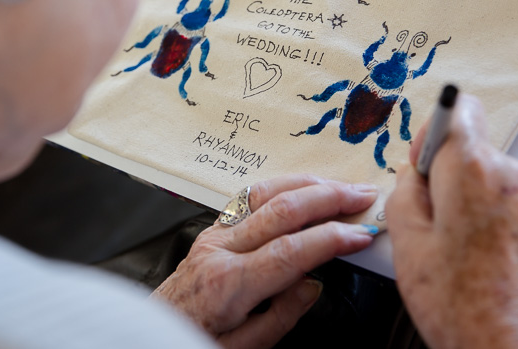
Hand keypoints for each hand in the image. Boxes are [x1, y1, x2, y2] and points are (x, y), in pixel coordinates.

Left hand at [153, 175, 378, 348]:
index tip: (360, 233)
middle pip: (282, 210)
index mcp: (229, 285)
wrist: (154, 333)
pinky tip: (302, 185)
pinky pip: (248, 198)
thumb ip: (282, 315)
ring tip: (340, 184)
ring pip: (265, 193)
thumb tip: (313, 284)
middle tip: (362, 196)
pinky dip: (281, 186)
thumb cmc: (194, 340)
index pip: (291, 251)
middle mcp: (220, 250)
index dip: (331, 238)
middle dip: (328, 198)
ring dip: (307, 184)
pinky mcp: (212, 229)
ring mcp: (214, 235)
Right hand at [385, 95, 517, 348]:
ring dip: (480, 204)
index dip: (435, 133)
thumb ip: (403, 193)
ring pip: (499, 184)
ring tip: (467, 253)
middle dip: (452, 178)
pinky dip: (506, 226)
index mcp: (473, 172)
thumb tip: (411, 175)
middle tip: (437, 224)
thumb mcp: (406, 246)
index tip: (425, 162)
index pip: (460, 110)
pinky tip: (493, 264)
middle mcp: (516, 177)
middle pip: (476, 153)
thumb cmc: (460, 307)